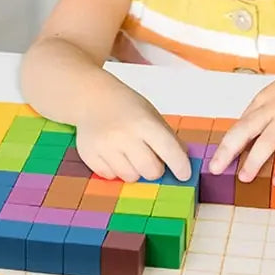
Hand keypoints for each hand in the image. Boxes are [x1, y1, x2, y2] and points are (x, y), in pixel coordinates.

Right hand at [75, 86, 191, 182]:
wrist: (92, 97)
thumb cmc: (127, 107)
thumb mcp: (152, 115)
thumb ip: (169, 138)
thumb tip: (184, 163)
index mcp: (144, 122)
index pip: (168, 150)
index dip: (180, 166)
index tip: (184, 174)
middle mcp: (123, 135)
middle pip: (151, 171)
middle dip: (155, 169)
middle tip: (150, 159)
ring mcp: (104, 146)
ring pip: (130, 177)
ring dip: (134, 171)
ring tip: (128, 154)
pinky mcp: (89, 155)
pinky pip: (110, 177)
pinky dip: (115, 170)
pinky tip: (113, 154)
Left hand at [209, 53, 274, 185]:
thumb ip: (274, 127)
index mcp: (263, 101)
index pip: (240, 124)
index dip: (226, 143)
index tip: (216, 159)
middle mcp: (274, 108)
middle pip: (245, 129)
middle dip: (228, 150)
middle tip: (215, 168)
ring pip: (268, 140)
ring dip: (254, 160)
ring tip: (244, 177)